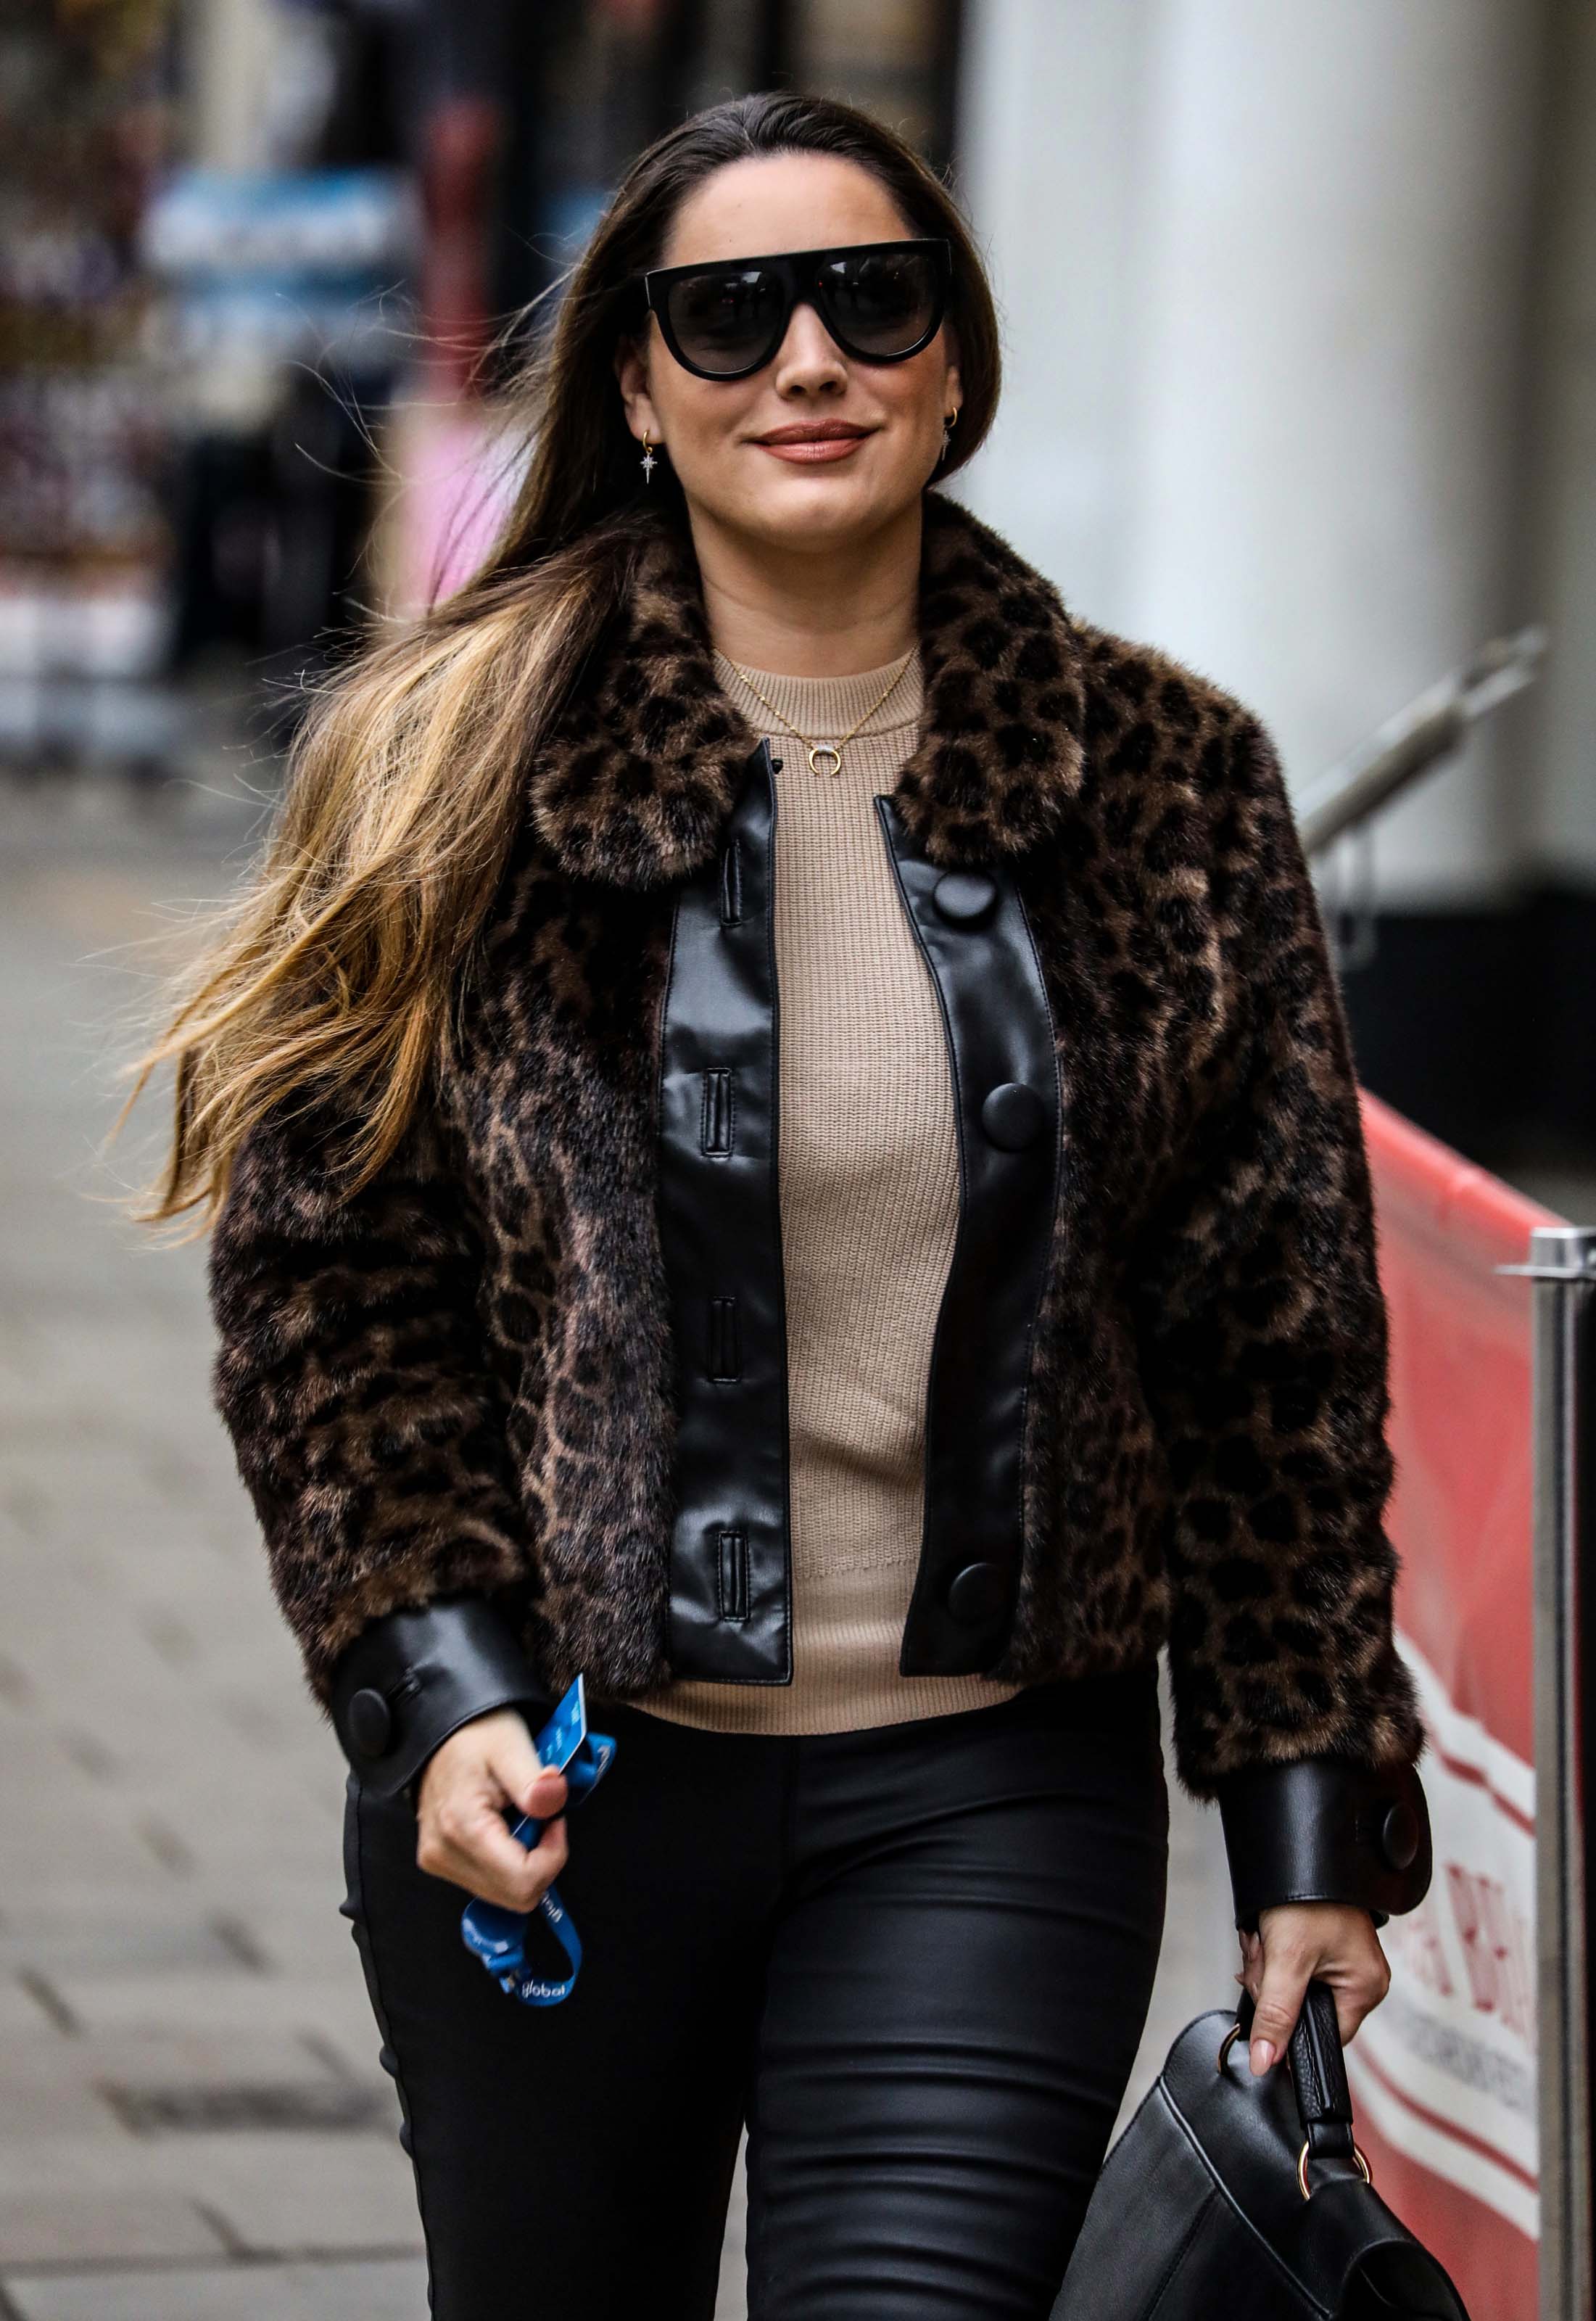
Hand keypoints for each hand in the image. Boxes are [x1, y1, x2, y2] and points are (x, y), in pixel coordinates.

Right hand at [414, 1707, 569, 1910]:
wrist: (443, 1729)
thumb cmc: (478, 1732)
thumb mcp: (512, 1746)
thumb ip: (533, 1782)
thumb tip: (554, 1801)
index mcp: (461, 1828)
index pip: (523, 1882)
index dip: (553, 1856)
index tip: (555, 1819)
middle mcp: (443, 1855)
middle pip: (515, 1896)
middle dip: (541, 1861)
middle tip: (542, 1818)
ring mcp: (438, 1861)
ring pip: (504, 1894)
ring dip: (525, 1862)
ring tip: (522, 1817)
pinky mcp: (439, 1861)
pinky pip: (488, 1883)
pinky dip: (508, 1862)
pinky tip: (507, 1827)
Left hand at [1235, 1902, 1390, 2076]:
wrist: (1304, 1847)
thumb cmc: (1309, 1896)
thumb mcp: (1287, 1960)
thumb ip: (1276, 2015)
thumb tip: (1267, 2063)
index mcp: (1365, 1989)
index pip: (1322, 2036)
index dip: (1287, 2025)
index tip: (1266, 1999)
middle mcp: (1360, 1978)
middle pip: (1301, 2010)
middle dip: (1271, 1983)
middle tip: (1263, 1952)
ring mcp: (1342, 1961)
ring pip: (1290, 1987)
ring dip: (1266, 1965)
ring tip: (1263, 1937)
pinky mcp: (1323, 1945)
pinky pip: (1290, 1966)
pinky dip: (1271, 1952)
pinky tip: (1264, 1934)